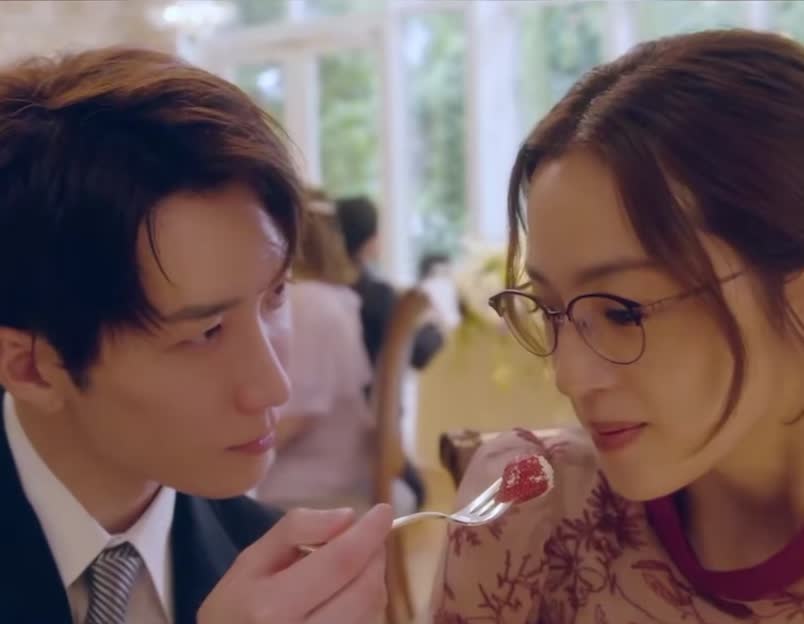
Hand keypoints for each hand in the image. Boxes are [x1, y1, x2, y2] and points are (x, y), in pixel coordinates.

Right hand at [197, 504, 391, 622]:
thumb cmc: (237, 605)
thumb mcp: (252, 559)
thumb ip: (296, 529)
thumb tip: (347, 516)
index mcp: (275, 606)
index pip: (340, 563)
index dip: (368, 533)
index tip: (383, 510)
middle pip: (366, 589)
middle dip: (374, 554)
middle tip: (364, 537)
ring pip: (373, 610)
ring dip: (372, 578)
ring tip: (349, 565)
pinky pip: (367, 623)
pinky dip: (367, 601)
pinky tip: (346, 592)